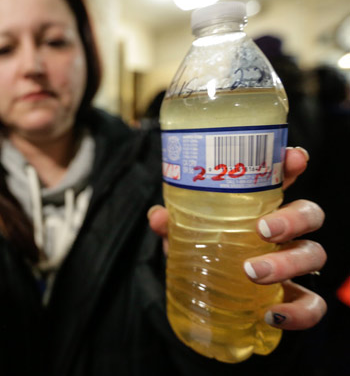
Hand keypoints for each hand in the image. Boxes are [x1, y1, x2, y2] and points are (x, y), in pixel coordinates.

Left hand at [148, 147, 326, 330]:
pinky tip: (271, 314)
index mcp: (259, 206)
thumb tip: (158, 217)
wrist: (205, 298)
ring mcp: (292, 264)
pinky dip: (298, 312)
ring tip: (252, 271)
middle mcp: (283, 232)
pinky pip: (311, 304)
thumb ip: (171, 224)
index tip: (294, 158)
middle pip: (309, 214)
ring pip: (313, 254)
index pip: (284, 178)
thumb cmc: (200, 251)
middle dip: (292, 218)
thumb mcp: (182, 234)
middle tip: (263, 229)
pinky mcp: (293, 298)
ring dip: (287, 263)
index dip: (294, 164)